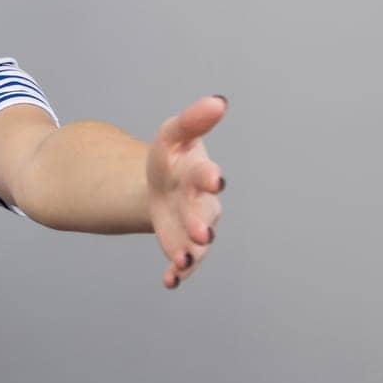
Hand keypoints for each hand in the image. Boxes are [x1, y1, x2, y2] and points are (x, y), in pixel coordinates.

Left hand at [146, 95, 227, 289]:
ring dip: (192, 252)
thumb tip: (219, 101)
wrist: (163, 186)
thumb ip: (192, 121)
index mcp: (199, 173)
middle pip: (204, 214)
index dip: (209, 176)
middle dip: (201, 223)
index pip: (206, 174)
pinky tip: (169, 282)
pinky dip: (178, 272)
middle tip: (201, 233)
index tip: (213, 178)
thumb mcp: (173, 136)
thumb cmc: (173, 158)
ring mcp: (193, 226)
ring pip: (198, 243)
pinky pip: (185, 261)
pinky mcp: (182, 244)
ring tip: (182, 260)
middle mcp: (202, 203)